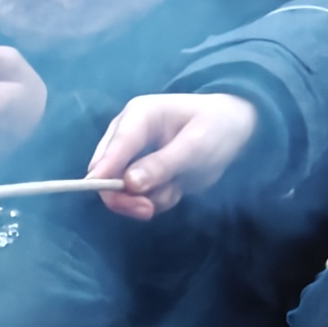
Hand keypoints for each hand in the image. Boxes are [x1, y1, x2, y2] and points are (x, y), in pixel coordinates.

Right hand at [87, 91, 255, 217]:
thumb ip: (163, 164)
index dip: (103, 171)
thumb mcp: (196, 145)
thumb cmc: (217, 127)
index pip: (114, 148)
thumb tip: (130, 184)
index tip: (95, 190)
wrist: (232, 130)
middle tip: (148, 210)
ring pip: (121, 190)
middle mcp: (127, 135)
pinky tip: (176, 188)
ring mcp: (132, 156)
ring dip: (148, 199)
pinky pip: (138, 198)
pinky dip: (157, 200)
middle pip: (106, 173)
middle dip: (126, 196)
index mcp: (138, 116)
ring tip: (176, 189)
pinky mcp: (140, 174)